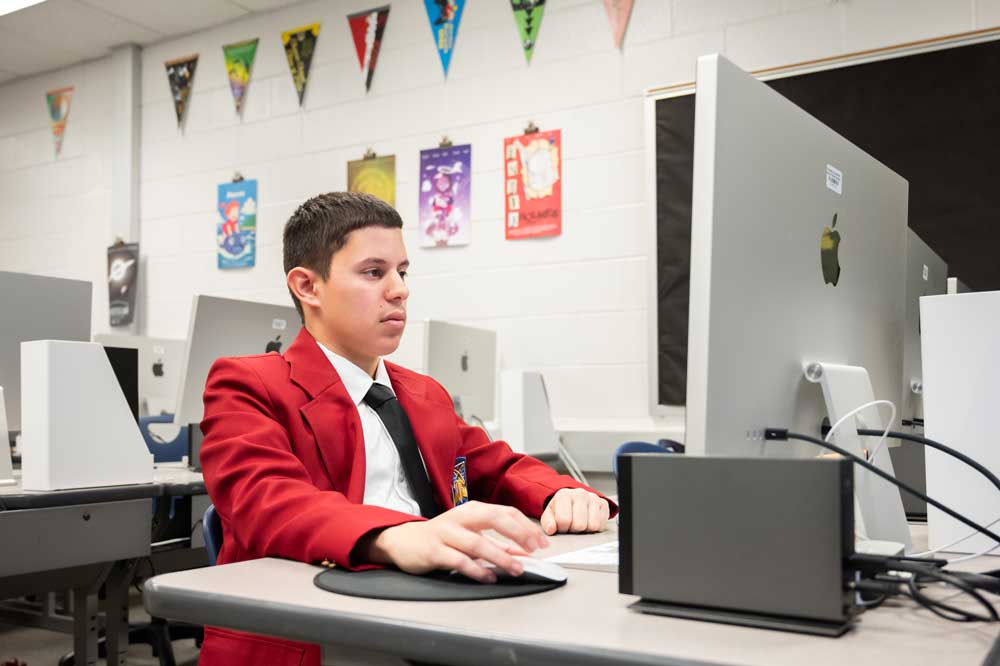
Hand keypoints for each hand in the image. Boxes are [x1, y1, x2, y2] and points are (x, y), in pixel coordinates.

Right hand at [363, 501, 548, 582]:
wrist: (403, 540)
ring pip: (477, 543)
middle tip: (534, 550)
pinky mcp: (434, 550)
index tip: (541, 542)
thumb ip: (496, 542)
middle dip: (518, 534)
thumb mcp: (470, 534)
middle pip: (494, 519)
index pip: (505, 512)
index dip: (525, 526)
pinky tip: (489, 577)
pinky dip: (477, 570)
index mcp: (472, 510)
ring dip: (500, 557)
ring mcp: (446, 533)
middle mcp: (460, 517)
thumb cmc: (441, 536)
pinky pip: (459, 561)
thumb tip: (523, 552)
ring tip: (516, 568)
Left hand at [540, 488, 608, 535]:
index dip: (562, 528)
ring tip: (579, 523)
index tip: (561, 526)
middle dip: (574, 529)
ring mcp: (593, 498)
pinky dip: (595, 527)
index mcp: (564, 495)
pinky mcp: (603, 503)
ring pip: (592, 526)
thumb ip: (547, 522)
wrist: (572, 500)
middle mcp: (580, 494)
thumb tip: (551, 529)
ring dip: (585, 530)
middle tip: (571, 525)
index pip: (564, 520)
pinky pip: (602, 524)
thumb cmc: (560, 508)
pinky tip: (588, 521)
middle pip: (579, 525)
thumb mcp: (549, 514)